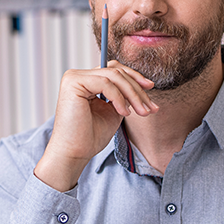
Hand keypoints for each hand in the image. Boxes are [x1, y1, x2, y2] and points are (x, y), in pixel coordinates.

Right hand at [34, 62, 157, 191]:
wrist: (75, 153)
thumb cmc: (91, 136)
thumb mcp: (113, 110)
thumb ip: (123, 95)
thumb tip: (144, 83)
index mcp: (86, 81)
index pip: (114, 70)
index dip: (134, 77)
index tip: (151, 89)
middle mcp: (78, 76)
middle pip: (116, 71)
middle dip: (137, 89)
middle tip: (151, 108)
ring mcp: (74, 78)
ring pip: (113, 76)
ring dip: (132, 95)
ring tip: (142, 112)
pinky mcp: (73, 83)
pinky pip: (105, 84)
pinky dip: (119, 98)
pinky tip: (124, 113)